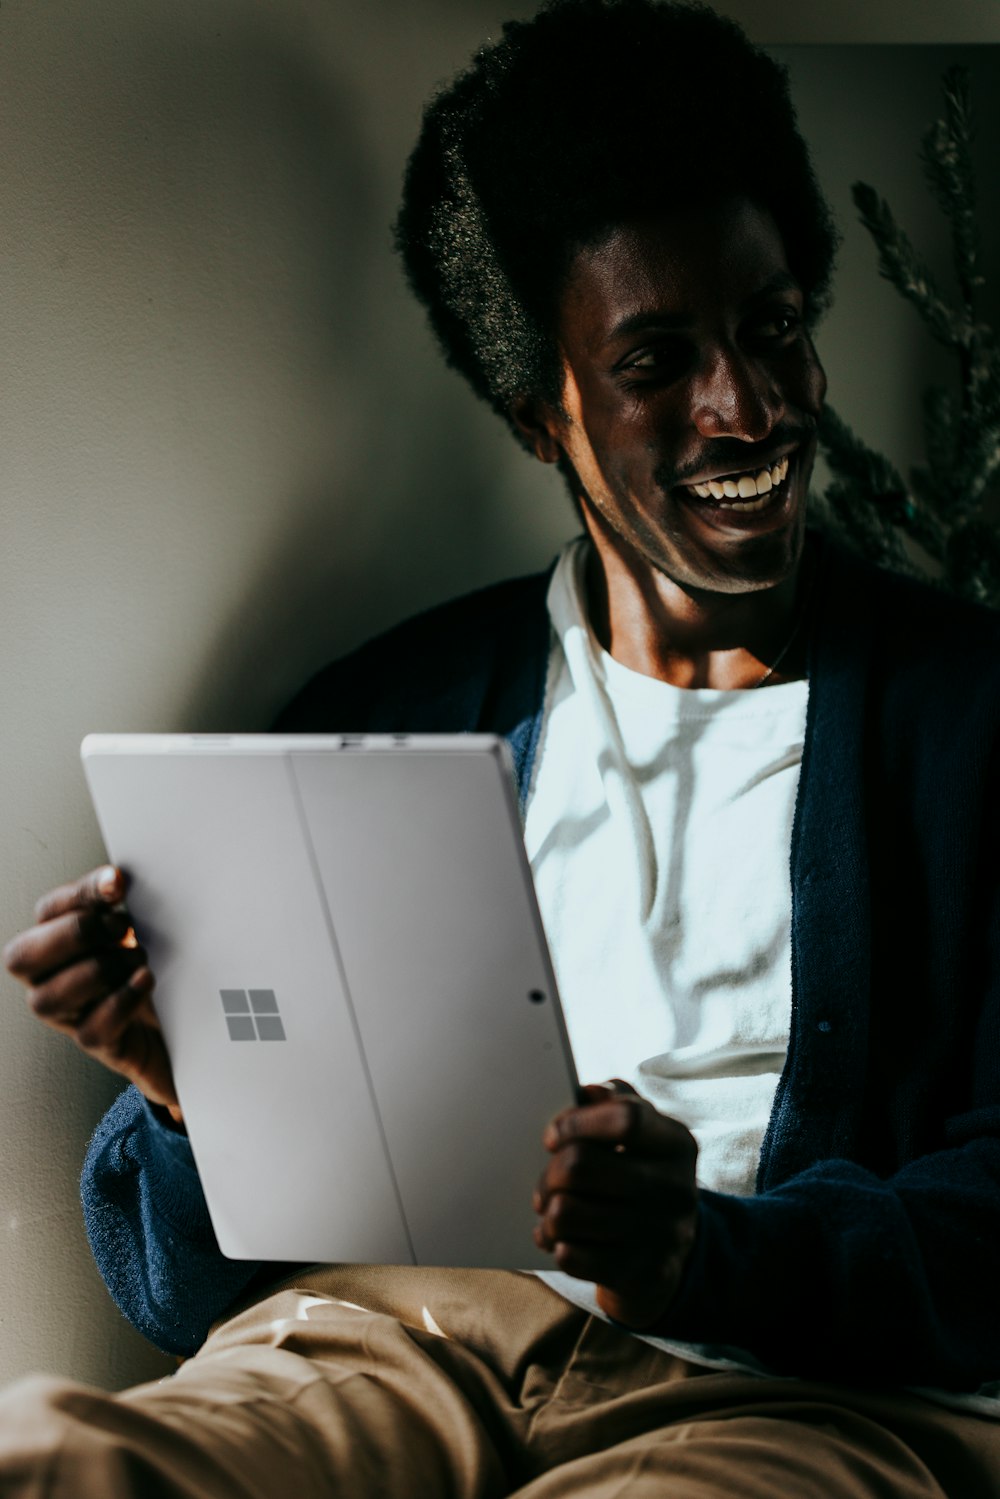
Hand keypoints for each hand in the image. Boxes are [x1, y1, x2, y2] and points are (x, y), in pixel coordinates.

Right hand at [4, 866, 181, 1121]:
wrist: (183, 1017)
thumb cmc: (145, 962)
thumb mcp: (131, 926)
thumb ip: (116, 901)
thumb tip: (114, 880)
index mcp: (53, 940)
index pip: (46, 911)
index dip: (80, 894)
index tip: (118, 884)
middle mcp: (46, 979)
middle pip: (22, 956)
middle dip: (77, 934)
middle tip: (121, 928)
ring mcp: (66, 1015)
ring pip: (50, 998)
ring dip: (100, 970)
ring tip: (137, 958)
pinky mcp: (96, 1042)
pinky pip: (92, 1029)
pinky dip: (121, 1001)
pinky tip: (143, 980)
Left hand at [533, 1081, 697, 1329]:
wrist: (670, 1258)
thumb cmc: (641, 1178)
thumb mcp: (643, 1136)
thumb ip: (616, 1103)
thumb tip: (585, 1093)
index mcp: (677, 1143)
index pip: (626, 1119)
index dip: (578, 1122)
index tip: (551, 1135)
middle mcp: (677, 1188)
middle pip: (581, 1165)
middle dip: (549, 1173)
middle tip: (547, 1180)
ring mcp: (661, 1235)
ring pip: (566, 1212)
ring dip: (547, 1212)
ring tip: (549, 1210)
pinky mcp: (641, 1274)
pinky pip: (571, 1255)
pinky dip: (555, 1244)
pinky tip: (559, 1240)